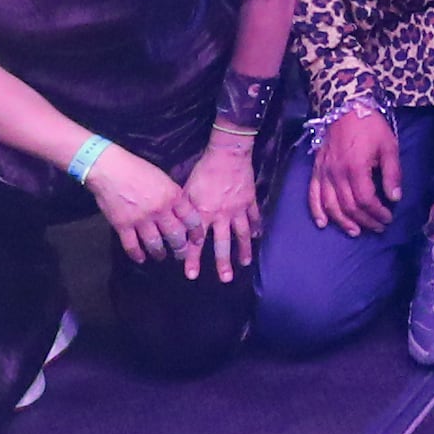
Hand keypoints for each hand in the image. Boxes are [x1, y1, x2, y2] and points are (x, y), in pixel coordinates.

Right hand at [85, 143, 194, 265]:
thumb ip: (171, 195)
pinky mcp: (123, 226)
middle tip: (181, 254)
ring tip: (161, 256)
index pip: (191, 218)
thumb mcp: (162, 178)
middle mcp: (159, 210)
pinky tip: (141, 258)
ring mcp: (141, 220)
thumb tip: (179, 210)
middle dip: (180, 248)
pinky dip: (137, 254)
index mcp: (172, 196)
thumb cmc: (137, 169)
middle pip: (175, 236)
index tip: (198, 240)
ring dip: (160, 253)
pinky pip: (132, 246)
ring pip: (155, 244)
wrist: (110, 169)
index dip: (196, 232)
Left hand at [180, 135, 263, 278]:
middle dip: (223, 263)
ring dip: (244, 250)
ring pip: (242, 234)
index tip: (192, 275)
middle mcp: (222, 216)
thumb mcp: (186, 190)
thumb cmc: (203, 171)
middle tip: (226, 279)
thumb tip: (176, 227)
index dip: (193, 259)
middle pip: (223, 244)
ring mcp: (238, 210)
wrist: (228, 155)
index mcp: (204, 214)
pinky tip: (256, 237)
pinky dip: (256, 228)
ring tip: (245, 263)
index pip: (196, 242)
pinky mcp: (250, 201)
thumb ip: (183, 211)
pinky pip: (254, 217)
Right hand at [306, 104, 402, 235]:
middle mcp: (337, 174)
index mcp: (356, 168)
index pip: (365, 200)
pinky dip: (316, 211)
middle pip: (349, 206)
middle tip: (378, 227)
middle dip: (365, 220)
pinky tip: (323, 223)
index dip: (377, 213)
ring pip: (331, 205)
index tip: (388, 218)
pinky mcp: (316, 169)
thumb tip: (395, 197)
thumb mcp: (389, 145)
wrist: (346, 106)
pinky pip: (313, 194)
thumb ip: (392, 173)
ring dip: (343, 221)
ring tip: (356, 231)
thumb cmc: (370, 125)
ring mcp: (324, 172)